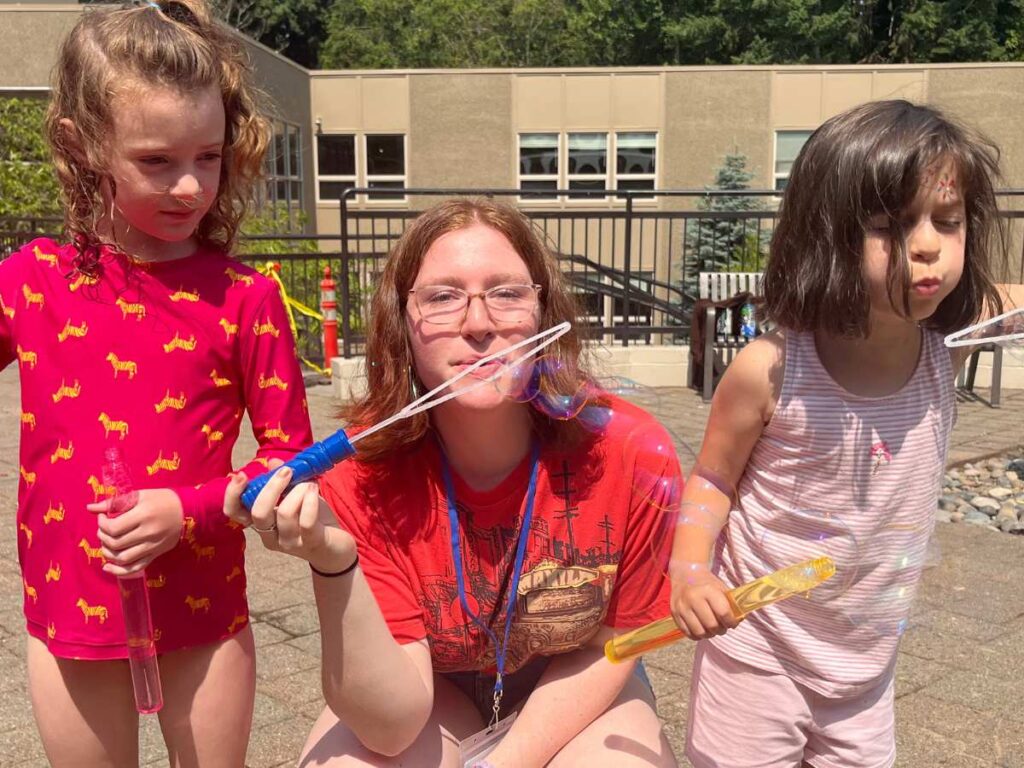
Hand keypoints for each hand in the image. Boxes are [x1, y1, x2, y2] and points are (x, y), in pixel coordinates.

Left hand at [88, 489, 182, 576]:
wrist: (189, 510)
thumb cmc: (163, 499)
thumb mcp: (140, 495)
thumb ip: (115, 502)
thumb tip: (90, 508)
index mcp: (144, 515)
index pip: (113, 528)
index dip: (101, 524)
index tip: (102, 517)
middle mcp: (148, 533)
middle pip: (116, 544)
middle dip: (103, 537)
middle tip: (103, 529)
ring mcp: (153, 546)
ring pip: (123, 558)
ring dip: (108, 553)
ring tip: (107, 543)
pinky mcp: (156, 554)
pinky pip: (135, 568)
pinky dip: (118, 571)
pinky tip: (108, 567)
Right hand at [223, 465, 356, 573]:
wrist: (336, 547)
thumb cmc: (313, 519)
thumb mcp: (296, 496)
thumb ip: (282, 481)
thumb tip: (272, 462)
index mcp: (261, 523)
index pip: (235, 513)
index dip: (232, 495)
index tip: (241, 475)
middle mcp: (271, 536)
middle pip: (258, 513)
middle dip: (272, 487)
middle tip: (287, 471)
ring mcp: (290, 542)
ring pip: (285, 513)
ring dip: (298, 491)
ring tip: (310, 484)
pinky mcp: (311, 543)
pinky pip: (306, 520)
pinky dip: (310, 500)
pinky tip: (315, 489)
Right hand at [670, 563, 739, 639]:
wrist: (685, 574)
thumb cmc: (707, 583)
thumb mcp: (721, 588)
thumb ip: (731, 604)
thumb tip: (739, 620)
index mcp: (707, 589)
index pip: (723, 612)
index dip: (731, 622)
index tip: (733, 623)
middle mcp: (693, 597)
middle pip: (711, 625)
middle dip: (721, 630)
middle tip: (722, 627)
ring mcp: (682, 606)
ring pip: (699, 632)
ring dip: (709, 634)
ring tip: (712, 629)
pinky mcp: (674, 613)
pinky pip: (688, 633)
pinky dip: (697, 635)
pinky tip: (701, 629)